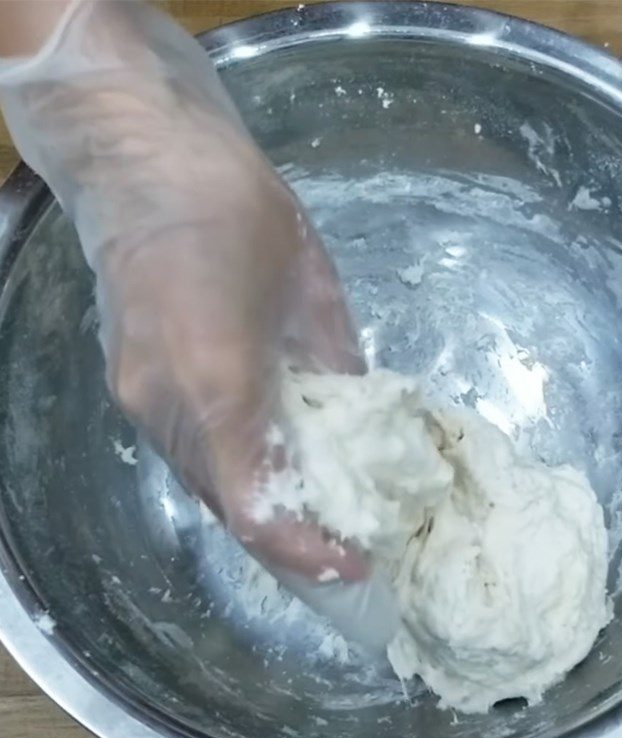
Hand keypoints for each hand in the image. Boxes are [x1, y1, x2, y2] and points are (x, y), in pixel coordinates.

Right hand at [0, 1, 366, 580]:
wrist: (143, 158)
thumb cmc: (237, 207)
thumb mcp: (311, 288)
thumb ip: (335, 365)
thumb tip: (357, 412)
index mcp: (219, 382)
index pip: (257, 506)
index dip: (306, 549)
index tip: (352, 561)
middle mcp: (167, 408)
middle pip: (227, 508)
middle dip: (289, 537)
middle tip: (346, 543)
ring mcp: (140, 400)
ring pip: (206, 484)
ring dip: (261, 507)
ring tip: (318, 511)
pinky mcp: (131, 385)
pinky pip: (190, 451)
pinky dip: (236, 471)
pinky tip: (274, 462)